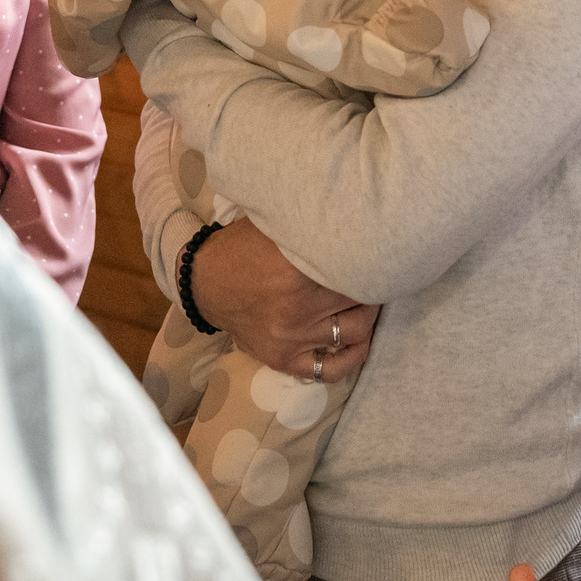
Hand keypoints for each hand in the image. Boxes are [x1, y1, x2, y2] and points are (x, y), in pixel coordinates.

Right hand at [192, 217, 376, 383]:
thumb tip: (353, 211)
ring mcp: (291, 337)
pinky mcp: (284, 358)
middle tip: (375, 274)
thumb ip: (313, 225)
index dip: (373, 259)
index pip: (354, 267)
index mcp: (295, 269)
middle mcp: (296, 307)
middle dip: (373, 284)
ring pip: (354, 331)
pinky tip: (358, 341)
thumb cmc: (244, 247)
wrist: (204, 282)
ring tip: (366, 301)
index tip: (377, 252)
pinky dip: (351, 357)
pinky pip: (329, 369)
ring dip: (366, 315)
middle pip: (360, 298)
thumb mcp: (276, 225)